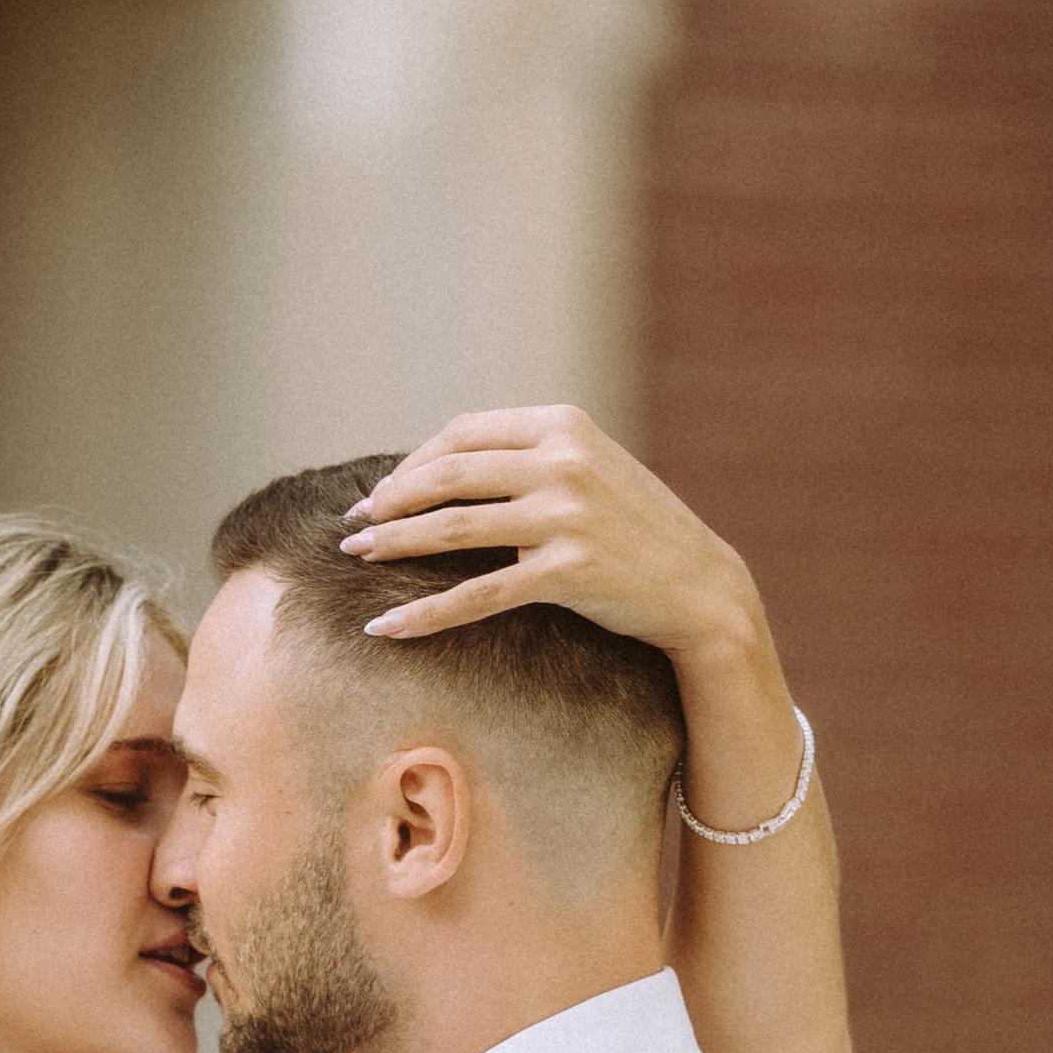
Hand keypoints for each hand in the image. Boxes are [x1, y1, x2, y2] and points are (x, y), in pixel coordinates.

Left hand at [342, 407, 763, 674]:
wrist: (699, 586)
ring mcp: (566, 515)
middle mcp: (563, 461)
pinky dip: (425, 614)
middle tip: (353, 527)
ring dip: (393, 544)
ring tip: (355, 559)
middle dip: (389, 501)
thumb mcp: (588, 471)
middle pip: (447, 474)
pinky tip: (386, 628)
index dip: (411, 464)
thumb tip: (443, 467)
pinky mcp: (567, 571)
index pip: (463, 433)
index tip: (381, 494)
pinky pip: (477, 595)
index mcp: (563, 425)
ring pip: (453, 528)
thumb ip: (528, 458)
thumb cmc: (634, 531)